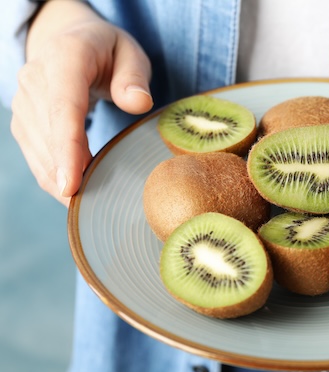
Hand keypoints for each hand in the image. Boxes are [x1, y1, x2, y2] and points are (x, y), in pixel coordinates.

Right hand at [10, 0, 152, 205]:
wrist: (68, 41)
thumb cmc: (106, 50)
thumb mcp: (129, 53)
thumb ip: (134, 77)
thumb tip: (139, 103)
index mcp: (65, 57)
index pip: (63, 108)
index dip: (67, 148)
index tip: (70, 185)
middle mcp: (35, 79)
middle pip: (50, 138)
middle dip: (70, 175)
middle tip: (100, 207)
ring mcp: (24, 103)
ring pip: (39, 154)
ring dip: (63, 182)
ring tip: (94, 204)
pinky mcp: (24, 122)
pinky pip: (37, 158)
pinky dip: (57, 179)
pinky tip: (80, 193)